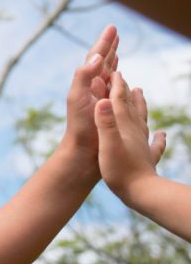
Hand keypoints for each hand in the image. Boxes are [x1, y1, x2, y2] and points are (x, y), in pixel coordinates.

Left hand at [59, 25, 118, 169]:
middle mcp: (94, 88)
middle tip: (115, 32)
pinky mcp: (111, 109)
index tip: (112, 28)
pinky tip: (124, 80)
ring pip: (110, 74)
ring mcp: (102, 98)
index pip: (96, 57)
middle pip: (103, 62)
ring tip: (117, 49)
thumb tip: (96, 58)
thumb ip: (83, 76)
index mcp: (87, 83)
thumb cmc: (79, 126)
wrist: (84, 152)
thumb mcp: (77, 97)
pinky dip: (121, 80)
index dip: (104, 43)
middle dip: (109, 47)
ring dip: (113, 60)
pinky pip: (118, 90)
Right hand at [94, 72, 166, 204]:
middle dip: (125, 92)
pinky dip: (158, 138)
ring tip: (140, 95)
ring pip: (141, 120)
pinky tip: (161, 135)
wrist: (142, 192)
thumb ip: (105, 122)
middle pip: (130, 107)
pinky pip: (154, 145)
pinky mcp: (146, 158)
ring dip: (140, 106)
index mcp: (123, 127)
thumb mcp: (107, 144)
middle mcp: (135, 132)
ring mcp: (142, 145)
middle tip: (123, 78)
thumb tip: (102, 101)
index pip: (118, 102)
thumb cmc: (120, 170)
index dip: (115, 86)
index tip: (113, 71)